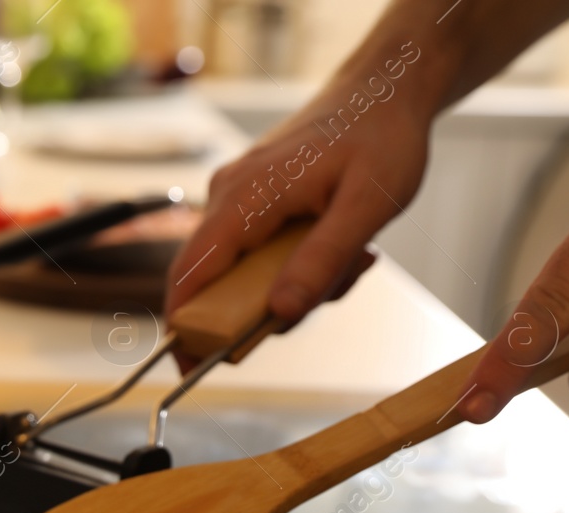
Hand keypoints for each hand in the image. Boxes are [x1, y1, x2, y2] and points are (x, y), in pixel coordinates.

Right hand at [165, 47, 436, 360]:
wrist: (386, 87)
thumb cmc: (381, 137)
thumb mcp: (366, 207)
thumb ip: (322, 261)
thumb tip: (280, 313)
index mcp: (245, 198)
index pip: (191, 273)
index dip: (183, 325)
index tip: (189, 368)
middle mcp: (228, 194)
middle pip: (210, 278)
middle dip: (255, 309)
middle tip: (314, 305)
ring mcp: (237, 194)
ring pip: (240, 267)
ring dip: (289, 282)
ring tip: (350, 261)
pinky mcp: (252, 197)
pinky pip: (257, 249)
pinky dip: (293, 262)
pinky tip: (339, 246)